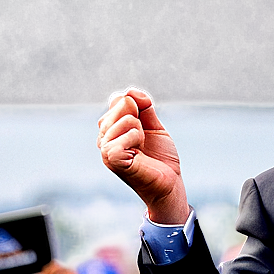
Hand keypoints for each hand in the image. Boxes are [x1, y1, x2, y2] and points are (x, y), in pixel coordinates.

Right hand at [97, 86, 189, 223]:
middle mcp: (104, 137)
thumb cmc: (161, 158)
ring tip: (141, 149)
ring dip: (140, 131)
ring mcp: (105, 148)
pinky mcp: (111, 158)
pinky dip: (136, 139)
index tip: (145, 127)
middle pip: (121, 104)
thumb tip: (131, 91)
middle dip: (141, 119)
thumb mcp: (154, 126)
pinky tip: (137, 154)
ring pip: (125, 118)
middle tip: (144, 142)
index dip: (139, 106)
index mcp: (112, 129)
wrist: (169, 183)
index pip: (119, 99)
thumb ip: (145, 107)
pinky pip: (125, 133)